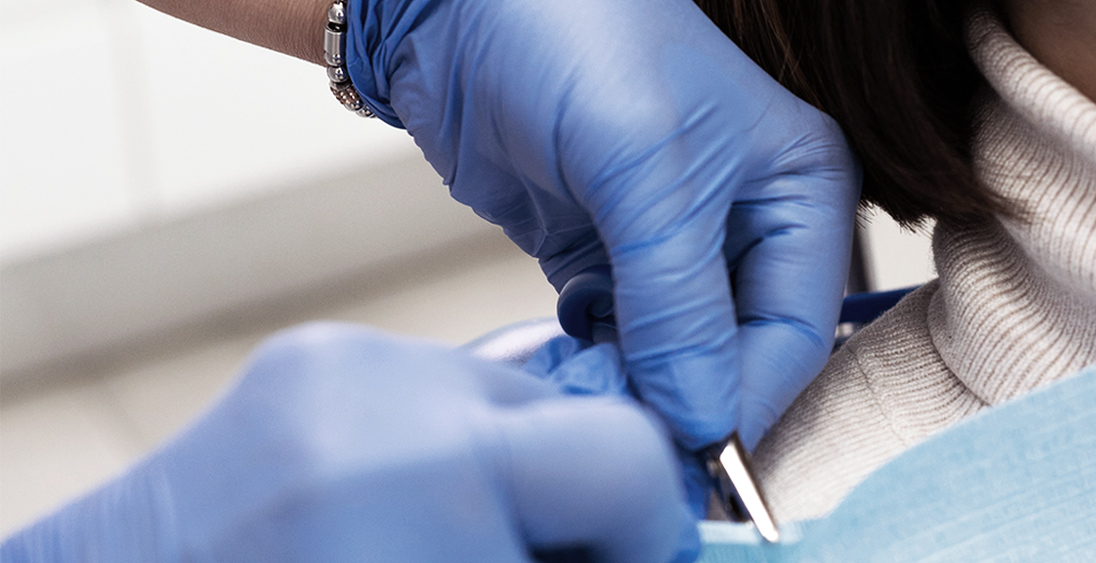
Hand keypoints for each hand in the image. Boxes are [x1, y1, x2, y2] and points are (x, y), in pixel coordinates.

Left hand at [2, 324, 695, 562]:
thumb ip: (565, 555)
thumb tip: (652, 545)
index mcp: (420, 474)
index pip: (629, 451)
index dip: (652, 528)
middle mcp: (374, 391)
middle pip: (575, 414)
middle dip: (580, 501)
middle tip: (545, 555)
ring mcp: (333, 365)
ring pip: (509, 400)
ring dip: (515, 474)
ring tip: (455, 540)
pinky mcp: (306, 359)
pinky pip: (435, 392)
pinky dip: (449, 454)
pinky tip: (407, 513)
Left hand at [343, 0, 859, 450]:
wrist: (453, 3)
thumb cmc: (575, 35)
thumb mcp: (646, 170)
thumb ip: (681, 302)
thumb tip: (704, 419)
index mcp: (800, 186)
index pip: (795, 328)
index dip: (748, 396)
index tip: (694, 448)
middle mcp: (750, 221)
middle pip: (739, 353)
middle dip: (687, 394)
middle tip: (631, 426)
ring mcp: (674, 246)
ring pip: (677, 358)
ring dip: (636, 385)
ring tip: (591, 387)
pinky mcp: (608, 260)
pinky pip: (619, 341)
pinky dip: (596, 363)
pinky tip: (568, 362)